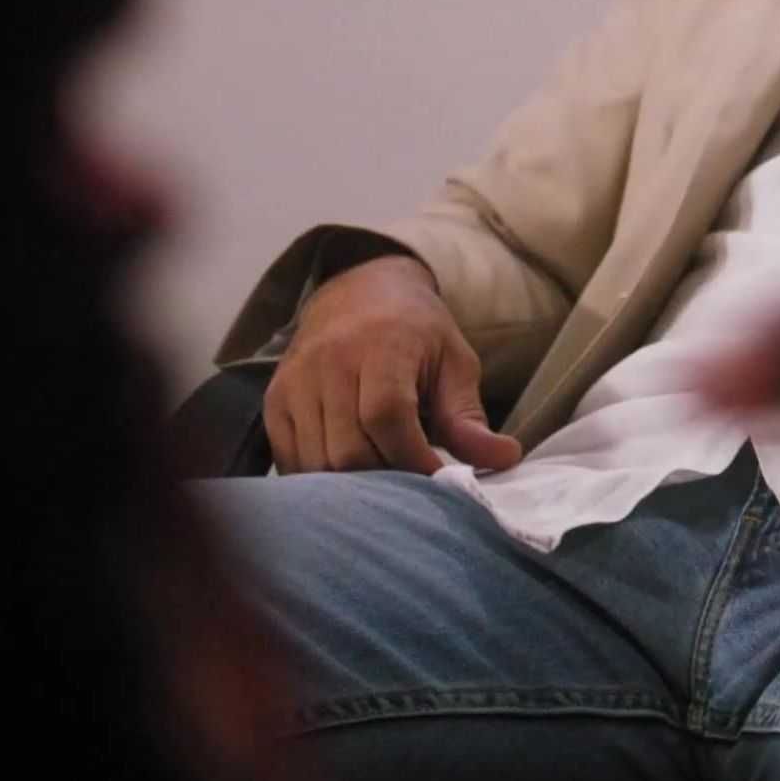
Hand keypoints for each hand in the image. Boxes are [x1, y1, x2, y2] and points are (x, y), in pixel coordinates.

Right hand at [264, 253, 522, 474]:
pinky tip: (352, 477)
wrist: (357, 293)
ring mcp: (294, 384)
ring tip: (387, 481)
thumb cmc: (415, 332)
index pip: (387, 416)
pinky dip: (323, 481)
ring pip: (318, 463)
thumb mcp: (454, 362)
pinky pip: (292, 461)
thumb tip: (505, 458)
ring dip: (355, 487)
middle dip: (387, 479)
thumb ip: (469, 416)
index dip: (415, 459)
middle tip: (414, 487)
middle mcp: (328, 363)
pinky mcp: (273, 403)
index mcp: (380, 346)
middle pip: (349, 449)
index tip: (441, 481)